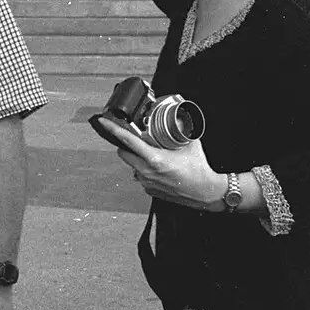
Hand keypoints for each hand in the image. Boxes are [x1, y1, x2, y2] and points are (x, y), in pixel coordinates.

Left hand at [100, 118, 227, 210]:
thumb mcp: (190, 142)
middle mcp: (147, 172)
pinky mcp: (149, 190)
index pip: (127, 141)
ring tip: (152, 152)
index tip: (103, 121)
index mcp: (154, 159)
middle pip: (123, 153)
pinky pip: (139, 175)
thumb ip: (180, 128)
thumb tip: (176, 116)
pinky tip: (158, 166)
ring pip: (131, 165)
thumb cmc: (199, 170)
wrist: (206, 193)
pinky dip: (144, 168)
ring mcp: (146, 183)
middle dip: (125, 144)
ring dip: (136, 156)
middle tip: (134, 137)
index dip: (113, 129)